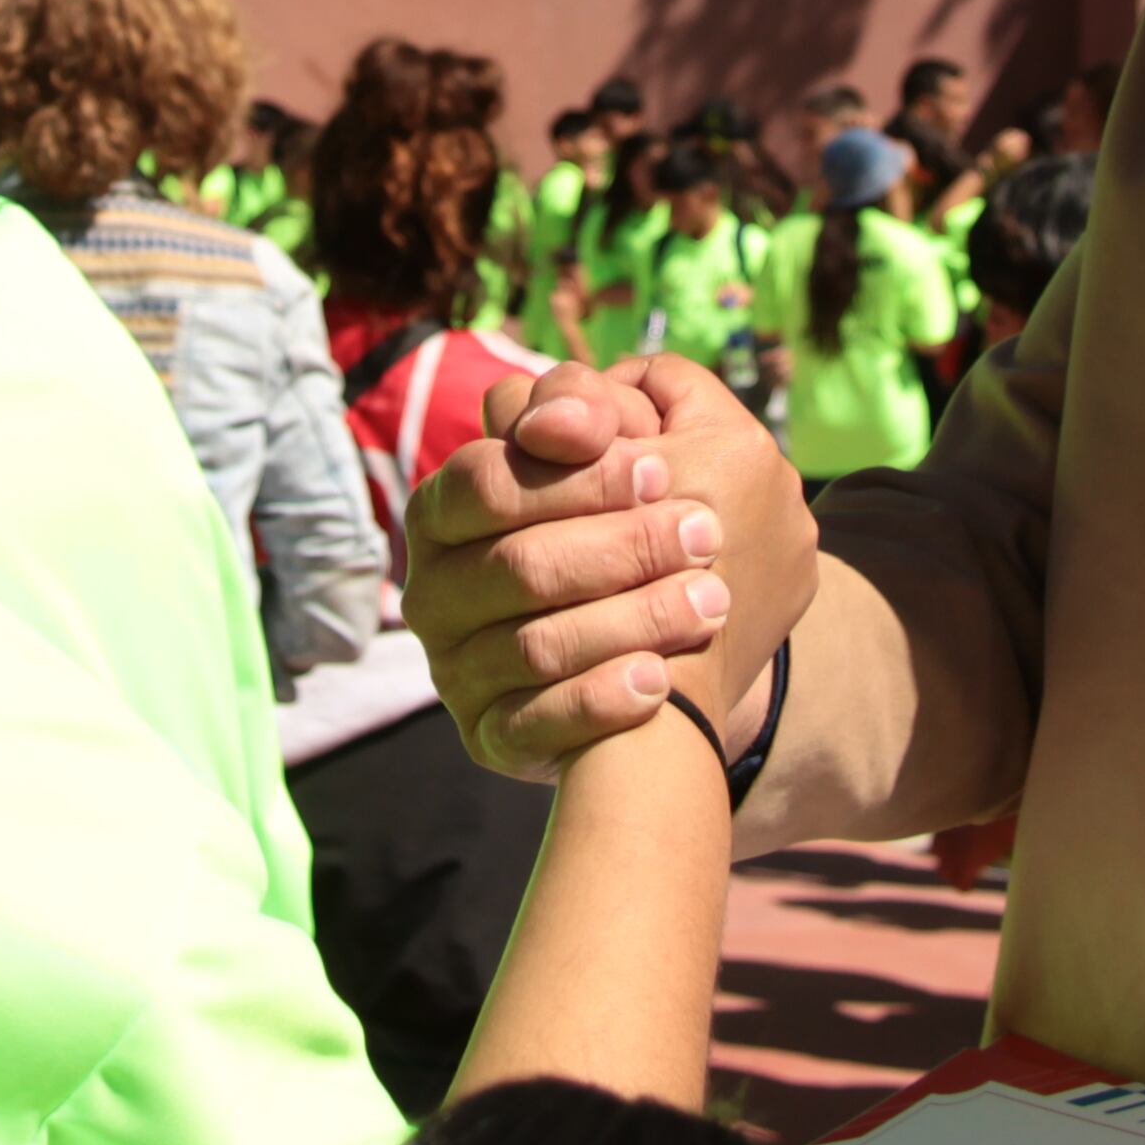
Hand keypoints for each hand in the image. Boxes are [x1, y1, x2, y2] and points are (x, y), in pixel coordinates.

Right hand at [408, 356, 812, 779]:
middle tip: (707, 534)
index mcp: (444, 511)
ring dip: (631, 619)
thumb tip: (560, 419)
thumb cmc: (626, 522)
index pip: (488, 481)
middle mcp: (435, 592)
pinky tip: (659, 680)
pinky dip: (598, 701)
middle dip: (621, 547)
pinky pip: (533, 727)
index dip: (576, 476)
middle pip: (518, 565)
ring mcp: (456, 671)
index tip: (662, 470)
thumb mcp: (615, 449)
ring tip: (709, 602)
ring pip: (533, 648)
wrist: (657, 655)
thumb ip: (586, 408)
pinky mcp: (490, 736)